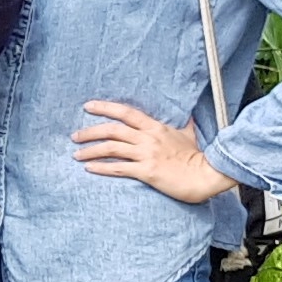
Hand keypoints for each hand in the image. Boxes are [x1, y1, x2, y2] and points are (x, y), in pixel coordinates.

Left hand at [73, 100, 237, 201]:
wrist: (207, 175)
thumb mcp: (189, 135)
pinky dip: (101, 168)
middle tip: (75, 136)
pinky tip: (90, 168)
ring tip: (77, 155)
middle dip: (89, 132)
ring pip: (111, 148)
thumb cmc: (196, 157)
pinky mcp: (146, 171)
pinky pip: (118, 168)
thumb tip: (189, 117)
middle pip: (112, 130)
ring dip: (90, 151)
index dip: (105, 107)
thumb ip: (184, 125)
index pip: (125, 112)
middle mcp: (148, 138)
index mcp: (155, 128)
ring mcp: (147, 154)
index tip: (88, 106)